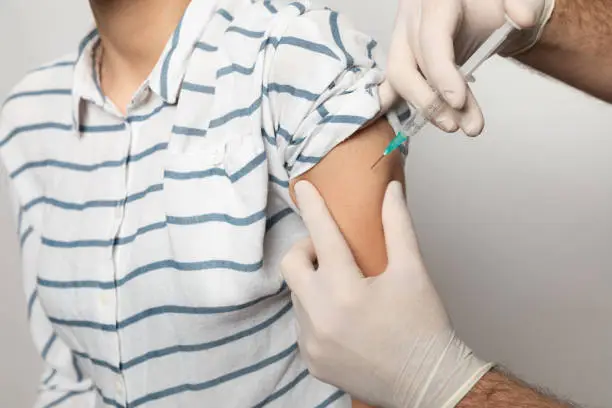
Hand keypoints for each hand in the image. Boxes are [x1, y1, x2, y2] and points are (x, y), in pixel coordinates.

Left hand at [281, 181, 491, 407]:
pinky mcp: (311, 361)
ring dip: (314, 284)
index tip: (303, 187)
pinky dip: (316, 314)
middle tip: (331, 255)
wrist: (428, 384)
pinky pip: (302, 325)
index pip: (323, 236)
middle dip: (306, 251)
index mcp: (346, 291)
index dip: (313, 207)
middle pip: (291, 265)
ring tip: (344, 290)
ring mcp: (312, 343)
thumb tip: (389, 190)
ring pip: (297, 296)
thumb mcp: (413, 271)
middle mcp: (321, 318)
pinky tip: (342, 319)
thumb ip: (397, 226)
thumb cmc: (424, 326)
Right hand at [380, 0, 554, 135]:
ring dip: (424, 107)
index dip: (441, 73)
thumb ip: (520, 4)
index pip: (431, 39)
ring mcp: (402, 37)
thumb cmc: (499, 4)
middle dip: (430, 101)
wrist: (494, 7)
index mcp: (436, 0)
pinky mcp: (402, 55)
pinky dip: (391, 102)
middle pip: (406, 65)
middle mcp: (412, 16)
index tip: (458, 102)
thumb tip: (523, 18)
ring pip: (399, 78)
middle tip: (457, 125)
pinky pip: (390, 82)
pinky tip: (404, 120)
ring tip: (454, 125)